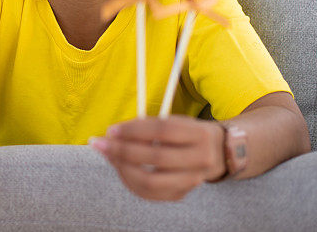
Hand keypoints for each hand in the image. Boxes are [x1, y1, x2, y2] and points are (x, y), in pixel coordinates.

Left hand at [89, 115, 225, 200]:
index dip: (134, 130)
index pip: (162, 130)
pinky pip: (149, 193)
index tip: (111, 129)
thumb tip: (113, 134)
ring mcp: (192, 181)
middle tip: (100, 143)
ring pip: (151, 181)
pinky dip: (129, 180)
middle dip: (122, 150)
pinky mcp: (181, 194)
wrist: (216, 153)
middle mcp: (200, 160)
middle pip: (156, 158)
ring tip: (108, 155)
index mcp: (199, 135)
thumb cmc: (186, 133)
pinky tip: (119, 167)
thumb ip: (148, 126)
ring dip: (122, 168)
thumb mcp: (175, 121)